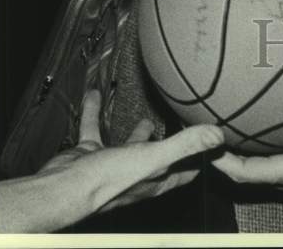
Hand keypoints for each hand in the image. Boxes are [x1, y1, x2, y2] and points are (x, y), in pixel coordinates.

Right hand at [0, 90, 224, 233]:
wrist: (64, 188)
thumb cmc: (110, 179)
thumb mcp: (154, 156)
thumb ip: (185, 143)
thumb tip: (218, 134)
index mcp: (155, 178)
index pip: (185, 171)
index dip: (199, 160)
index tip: (210, 147)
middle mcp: (135, 174)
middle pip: (158, 159)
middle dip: (170, 145)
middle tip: (181, 127)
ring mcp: (112, 165)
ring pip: (128, 146)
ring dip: (137, 131)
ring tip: (147, 114)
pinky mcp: (90, 156)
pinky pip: (94, 129)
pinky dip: (95, 111)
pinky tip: (94, 94)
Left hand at [211, 118, 282, 189]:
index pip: (250, 174)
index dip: (223, 164)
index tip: (204, 144)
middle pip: (244, 171)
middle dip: (220, 156)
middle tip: (199, 129)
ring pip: (254, 164)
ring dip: (233, 150)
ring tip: (215, 124)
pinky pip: (267, 154)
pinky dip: (251, 141)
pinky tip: (246, 119)